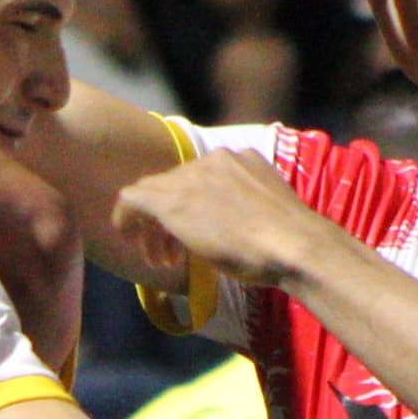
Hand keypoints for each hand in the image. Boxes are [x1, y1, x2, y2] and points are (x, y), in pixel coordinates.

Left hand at [110, 151, 339, 292]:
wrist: (292, 245)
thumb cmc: (288, 241)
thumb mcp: (266, 213)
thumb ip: (245, 208)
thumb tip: (233, 226)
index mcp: (239, 159)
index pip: (197, 177)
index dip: (189, 208)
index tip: (191, 238)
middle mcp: (213, 160)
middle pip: (173, 183)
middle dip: (168, 221)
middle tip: (170, 255)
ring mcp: (191, 178)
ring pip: (153, 191)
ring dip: (152, 227)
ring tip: (159, 259)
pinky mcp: (171, 200)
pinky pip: (132, 198)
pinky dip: (126, 217)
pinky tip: (129, 239)